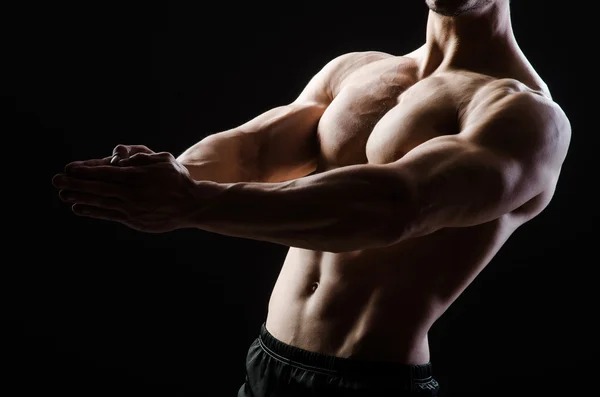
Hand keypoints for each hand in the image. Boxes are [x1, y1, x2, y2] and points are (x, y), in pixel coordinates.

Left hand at [53, 146, 201, 232]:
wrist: (192, 205)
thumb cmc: (177, 179)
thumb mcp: (163, 159)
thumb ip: (141, 156)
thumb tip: (120, 155)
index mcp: (137, 176)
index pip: (105, 171)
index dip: (85, 170)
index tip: (68, 168)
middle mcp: (132, 192)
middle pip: (98, 187)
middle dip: (75, 183)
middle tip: (56, 180)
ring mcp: (132, 208)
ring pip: (100, 201)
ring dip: (80, 197)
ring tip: (63, 194)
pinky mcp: (134, 220)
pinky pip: (109, 215)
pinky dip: (92, 211)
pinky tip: (79, 208)